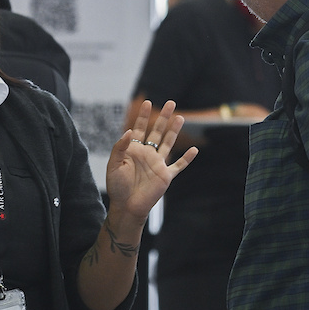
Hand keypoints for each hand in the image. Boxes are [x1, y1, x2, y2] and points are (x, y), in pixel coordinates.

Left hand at [105, 100, 197, 222]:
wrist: (126, 206)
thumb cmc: (117, 187)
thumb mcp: (114, 164)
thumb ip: (120, 147)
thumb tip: (129, 131)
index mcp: (134, 150)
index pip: (139, 129)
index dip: (142, 116)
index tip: (146, 102)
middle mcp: (147, 154)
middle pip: (157, 132)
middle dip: (163, 117)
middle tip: (170, 102)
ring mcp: (158, 164)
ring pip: (169, 143)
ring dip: (174, 131)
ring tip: (180, 117)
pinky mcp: (166, 176)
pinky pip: (178, 165)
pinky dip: (187, 159)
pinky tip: (194, 150)